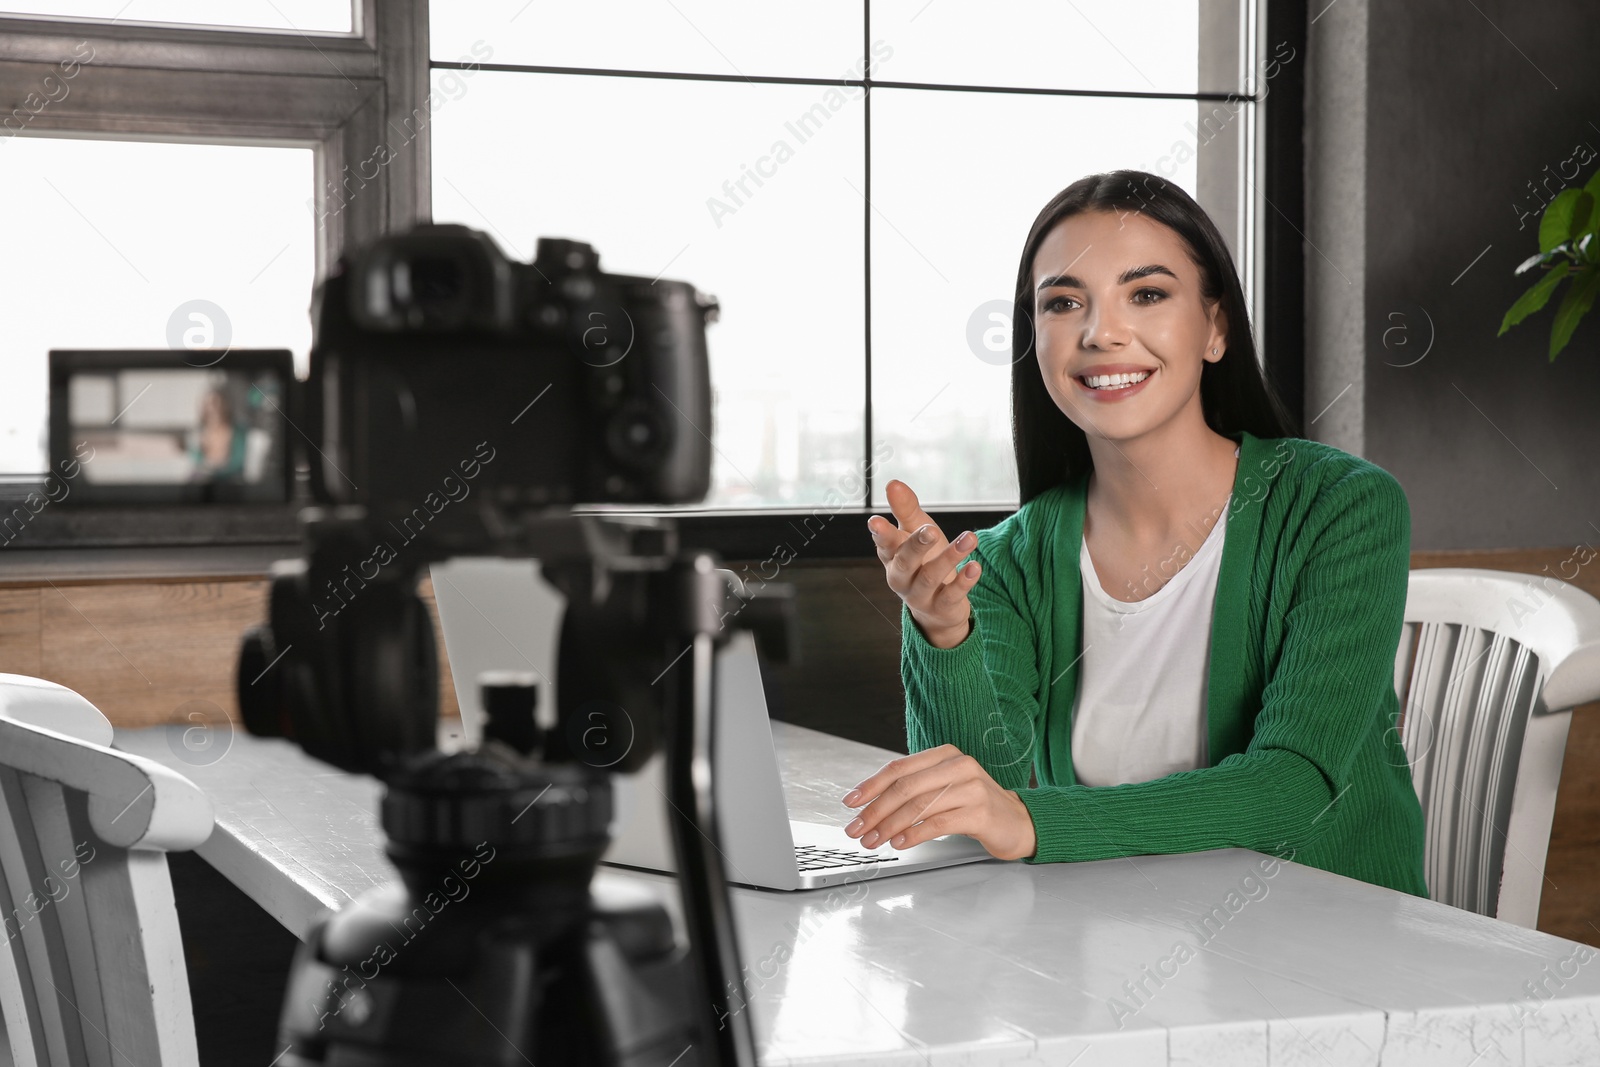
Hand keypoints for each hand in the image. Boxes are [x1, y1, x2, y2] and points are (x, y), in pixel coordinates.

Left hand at [840, 744, 1036, 860]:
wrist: (1017, 822)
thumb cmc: (974, 806)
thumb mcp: (944, 788)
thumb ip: (915, 788)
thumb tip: (870, 805)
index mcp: (945, 754)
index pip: (899, 768)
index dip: (871, 785)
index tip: (851, 802)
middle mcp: (958, 765)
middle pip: (905, 787)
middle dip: (875, 810)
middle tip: (857, 829)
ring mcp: (971, 787)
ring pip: (918, 806)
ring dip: (889, 826)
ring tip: (873, 841)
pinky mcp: (980, 812)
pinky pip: (938, 823)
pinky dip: (914, 834)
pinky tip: (900, 843)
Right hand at [867, 479, 980, 646]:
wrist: (938, 608)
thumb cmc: (924, 560)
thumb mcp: (916, 532)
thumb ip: (905, 509)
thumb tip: (893, 483)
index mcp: (892, 556)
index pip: (884, 543)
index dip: (881, 534)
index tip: (875, 521)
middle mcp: (901, 577)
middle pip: (905, 561)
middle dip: (916, 545)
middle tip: (930, 529)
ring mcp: (919, 596)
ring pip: (931, 577)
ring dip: (950, 557)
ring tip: (970, 537)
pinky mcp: (941, 609)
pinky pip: (951, 596)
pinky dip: (964, 582)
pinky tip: (975, 566)